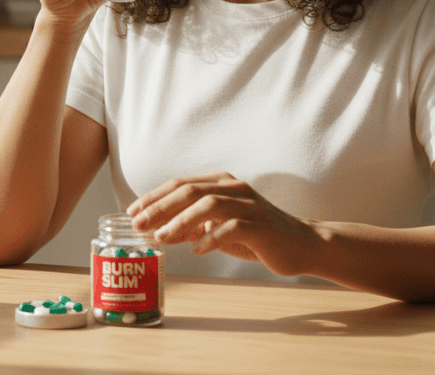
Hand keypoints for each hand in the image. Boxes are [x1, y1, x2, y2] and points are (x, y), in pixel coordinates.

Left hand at [126, 172, 321, 276]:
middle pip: (190, 190)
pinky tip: (196, 250)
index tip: (132, 211)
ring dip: (180, 222)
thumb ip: (191, 229)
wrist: (302, 245)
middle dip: (160, 207)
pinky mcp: (262, 225)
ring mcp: (250, 205)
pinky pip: (232, 227)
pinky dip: (210, 238)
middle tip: (139, 224)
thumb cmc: (256, 236)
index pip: (181, 183)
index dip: (154, 196)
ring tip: (162, 237)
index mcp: (222, 183)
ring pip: (209, 205)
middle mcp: (235, 188)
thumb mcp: (218, 230)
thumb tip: (156, 233)